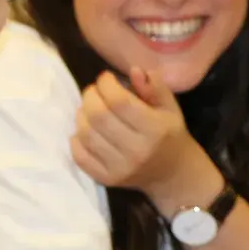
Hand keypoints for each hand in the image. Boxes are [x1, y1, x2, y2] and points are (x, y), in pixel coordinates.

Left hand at [72, 67, 221, 216]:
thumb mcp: (170, 108)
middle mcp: (136, 150)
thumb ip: (155, 87)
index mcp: (154, 129)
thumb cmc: (169, 135)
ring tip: (89, 108)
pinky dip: (76, 139)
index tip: (106, 78)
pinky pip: (80, 156)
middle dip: (90, 96)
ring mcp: (119, 168)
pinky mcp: (106, 179)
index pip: (119, 102)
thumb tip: (134, 70)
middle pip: (98, 116)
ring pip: (86, 134)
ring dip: (81, 115)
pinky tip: (84, 130)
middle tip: (94, 91)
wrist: (172, 174)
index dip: (106, 84)